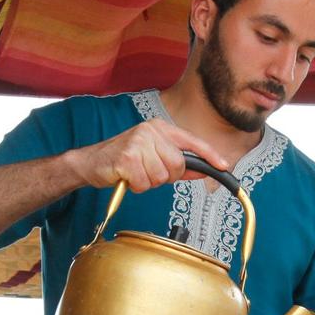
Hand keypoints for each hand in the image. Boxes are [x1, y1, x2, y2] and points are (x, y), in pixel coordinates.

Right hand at [68, 119, 221, 193]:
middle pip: (178, 164)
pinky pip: (145, 183)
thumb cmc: (124, 161)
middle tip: (149, 174)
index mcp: (160, 128)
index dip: (210, 155)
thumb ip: (178, 165)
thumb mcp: (153, 158)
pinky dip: (137, 186)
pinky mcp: (127, 157)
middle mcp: (150, 131)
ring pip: (162, 176)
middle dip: (166, 176)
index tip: (224, 165)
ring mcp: (138, 142)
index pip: (191, 141)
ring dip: (149, 182)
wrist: (91, 163)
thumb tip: (204, 171)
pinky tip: (127, 178)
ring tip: (136, 174)